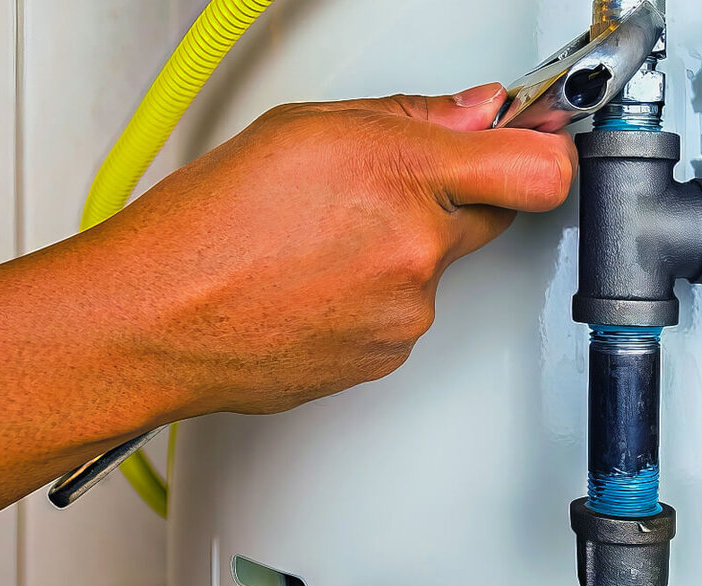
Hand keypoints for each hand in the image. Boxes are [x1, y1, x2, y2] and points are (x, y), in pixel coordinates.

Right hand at [85, 83, 575, 418]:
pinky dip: (372, 295)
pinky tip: (314, 279)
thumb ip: (409, 117)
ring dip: (401, 249)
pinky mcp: (386, 358)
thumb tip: (472, 111)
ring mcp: (406, 314)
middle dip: (452, 195)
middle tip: (384, 185)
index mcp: (403, 176)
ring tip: (320, 241)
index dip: (546, 150)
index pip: (538, 170)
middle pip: (490, 214)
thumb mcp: (305, 127)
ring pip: (436, 266)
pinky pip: (403, 313)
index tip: (540, 138)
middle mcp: (418, 251)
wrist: (155, 322)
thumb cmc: (207, 226)